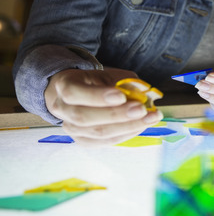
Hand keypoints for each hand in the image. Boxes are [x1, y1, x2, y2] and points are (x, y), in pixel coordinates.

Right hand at [45, 68, 162, 144]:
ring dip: (127, 126)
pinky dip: (125, 134)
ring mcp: (70, 127)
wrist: (80, 94)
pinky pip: (104, 141)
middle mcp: (61, 108)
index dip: (97, 96)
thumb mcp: (108, 75)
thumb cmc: (96, 82)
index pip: (73, 92)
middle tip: (141, 109)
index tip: (121, 96)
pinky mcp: (83, 140)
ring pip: (96, 132)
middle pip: (83, 117)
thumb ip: (124, 82)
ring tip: (150, 118)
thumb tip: (144, 96)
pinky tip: (141, 126)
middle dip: (116, 114)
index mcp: (65, 84)